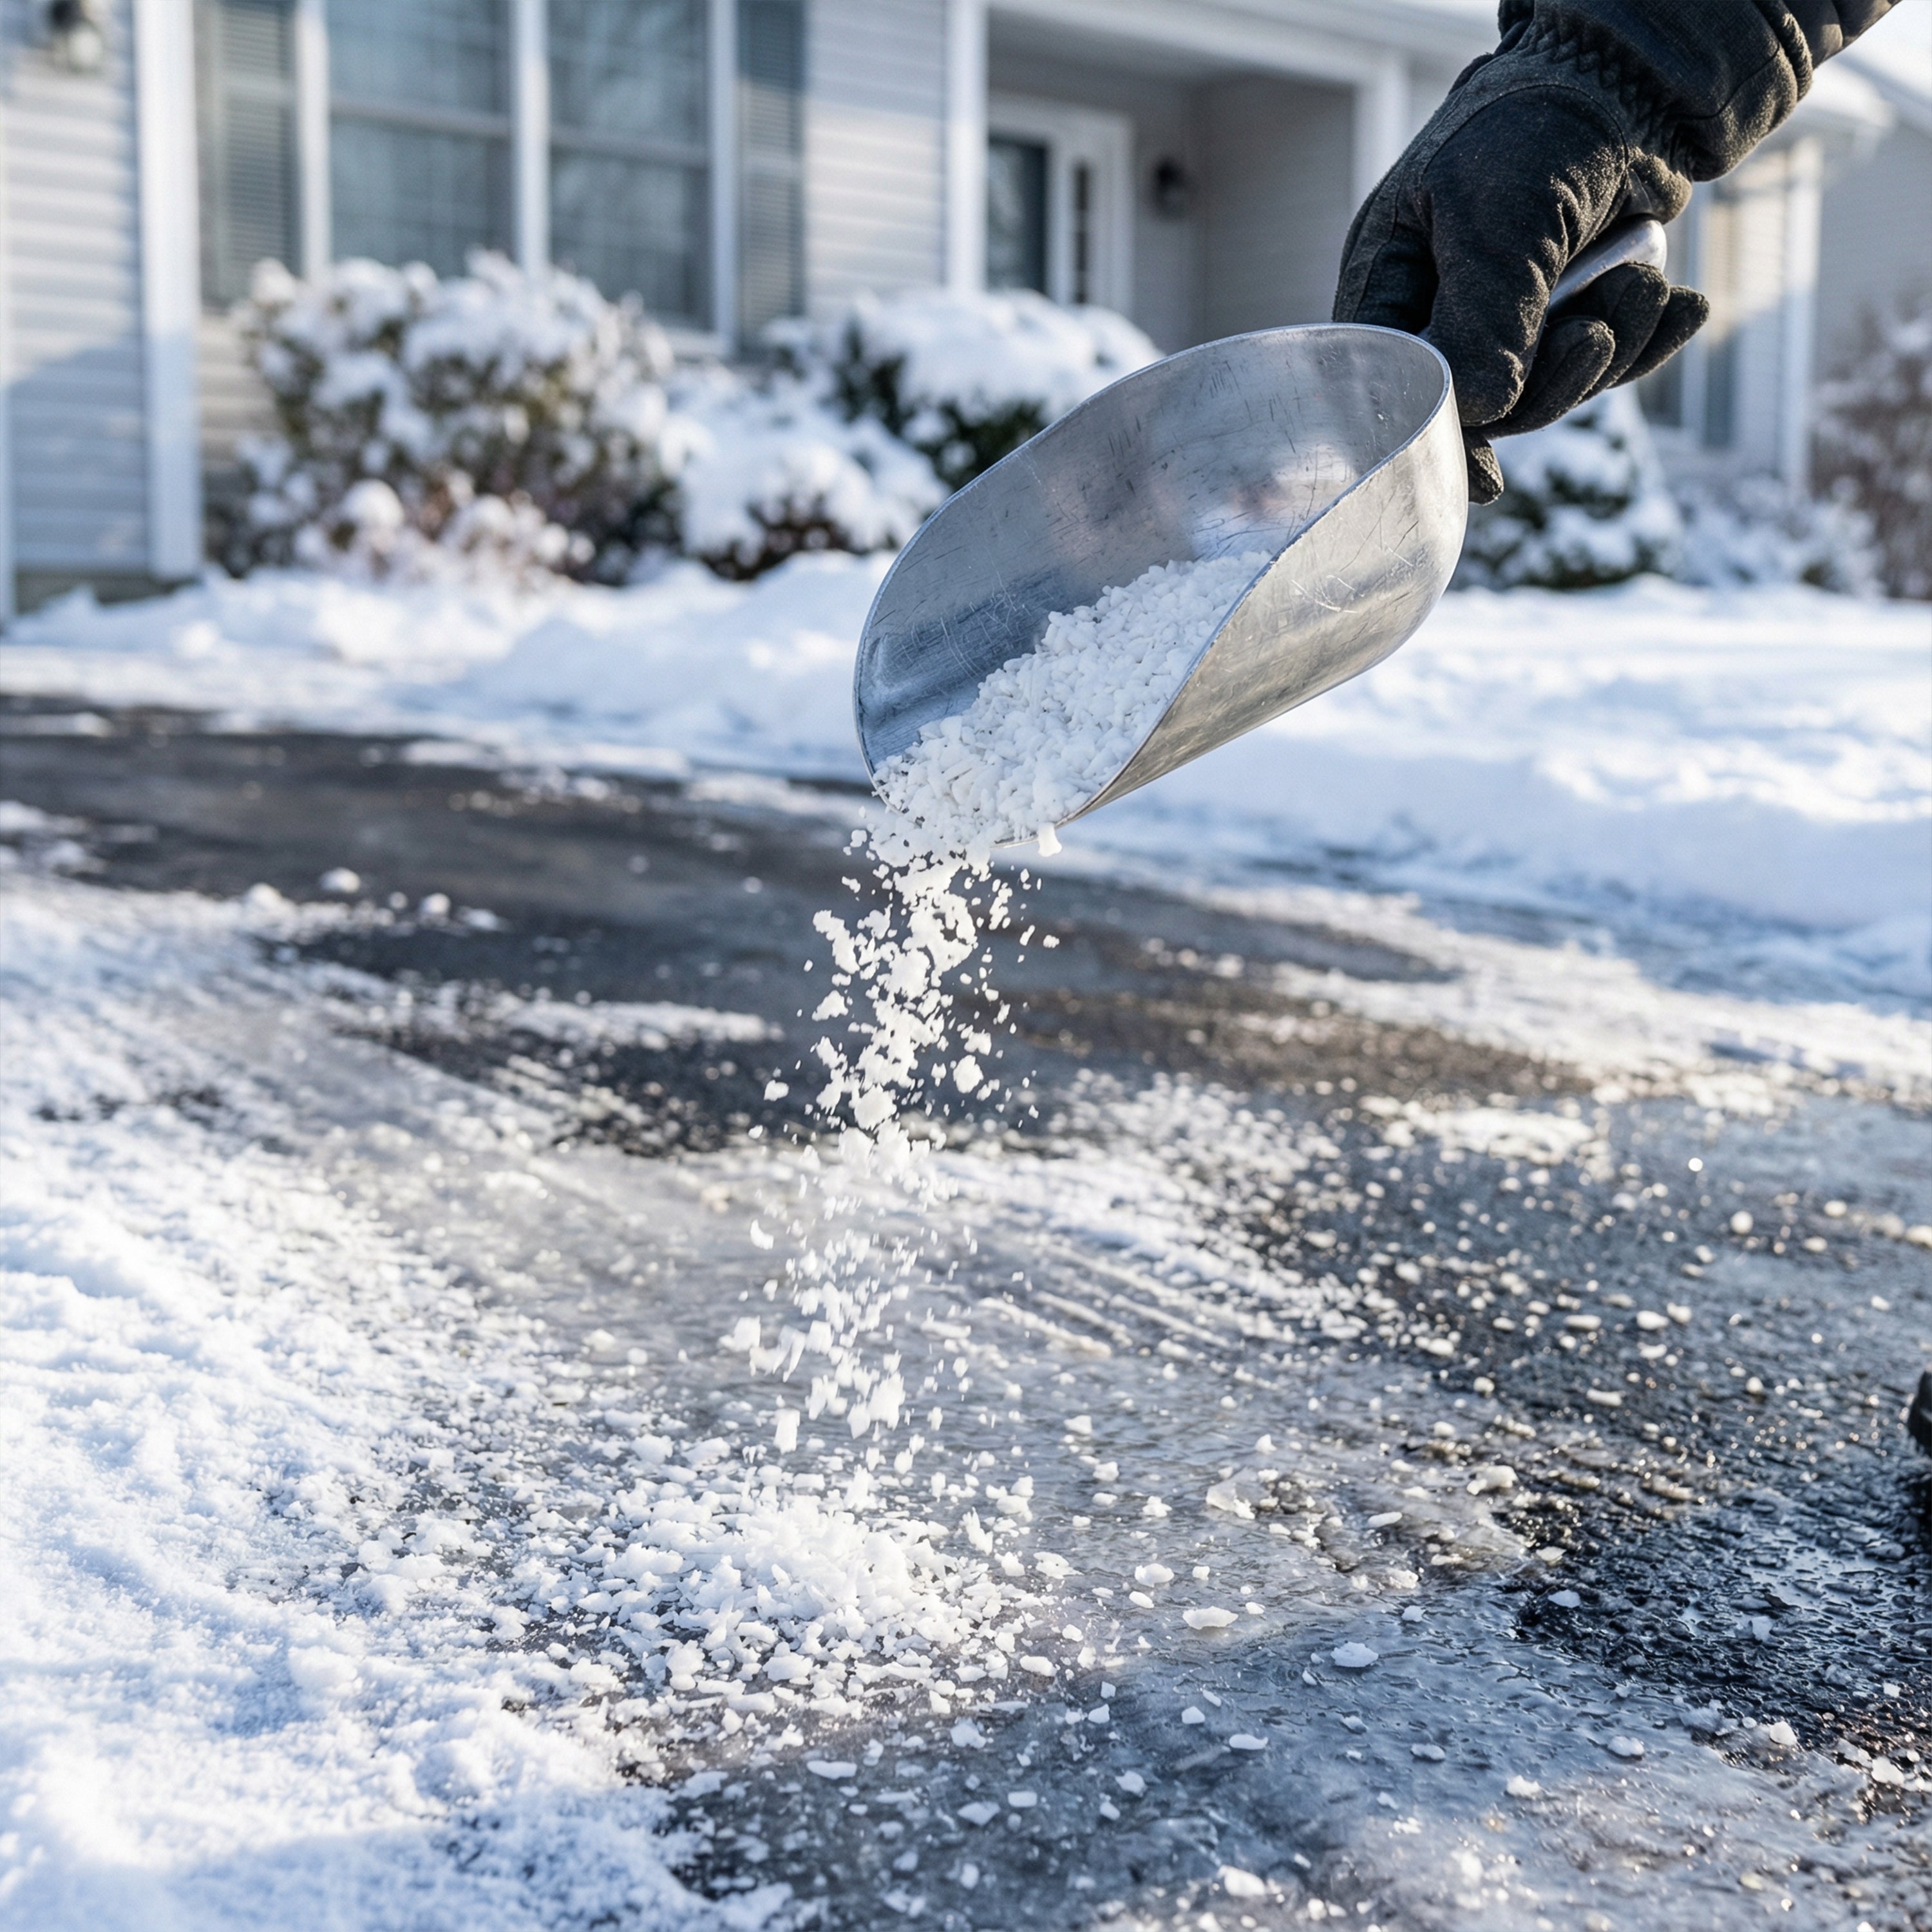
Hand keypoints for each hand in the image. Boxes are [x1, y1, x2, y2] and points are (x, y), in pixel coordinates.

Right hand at [1334, 56, 1706, 502]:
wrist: (1635, 69)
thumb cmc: (1539, 123)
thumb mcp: (1500, 215)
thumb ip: (1482, 317)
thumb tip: (1477, 414)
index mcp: (1390, 284)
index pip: (1391, 390)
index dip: (1433, 439)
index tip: (1485, 478)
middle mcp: (1441, 310)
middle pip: (1480, 407)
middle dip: (1552, 379)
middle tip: (1600, 330)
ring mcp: (1510, 317)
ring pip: (1549, 391)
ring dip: (1613, 344)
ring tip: (1646, 277)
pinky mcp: (1573, 310)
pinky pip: (1606, 364)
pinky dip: (1649, 339)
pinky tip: (1684, 308)